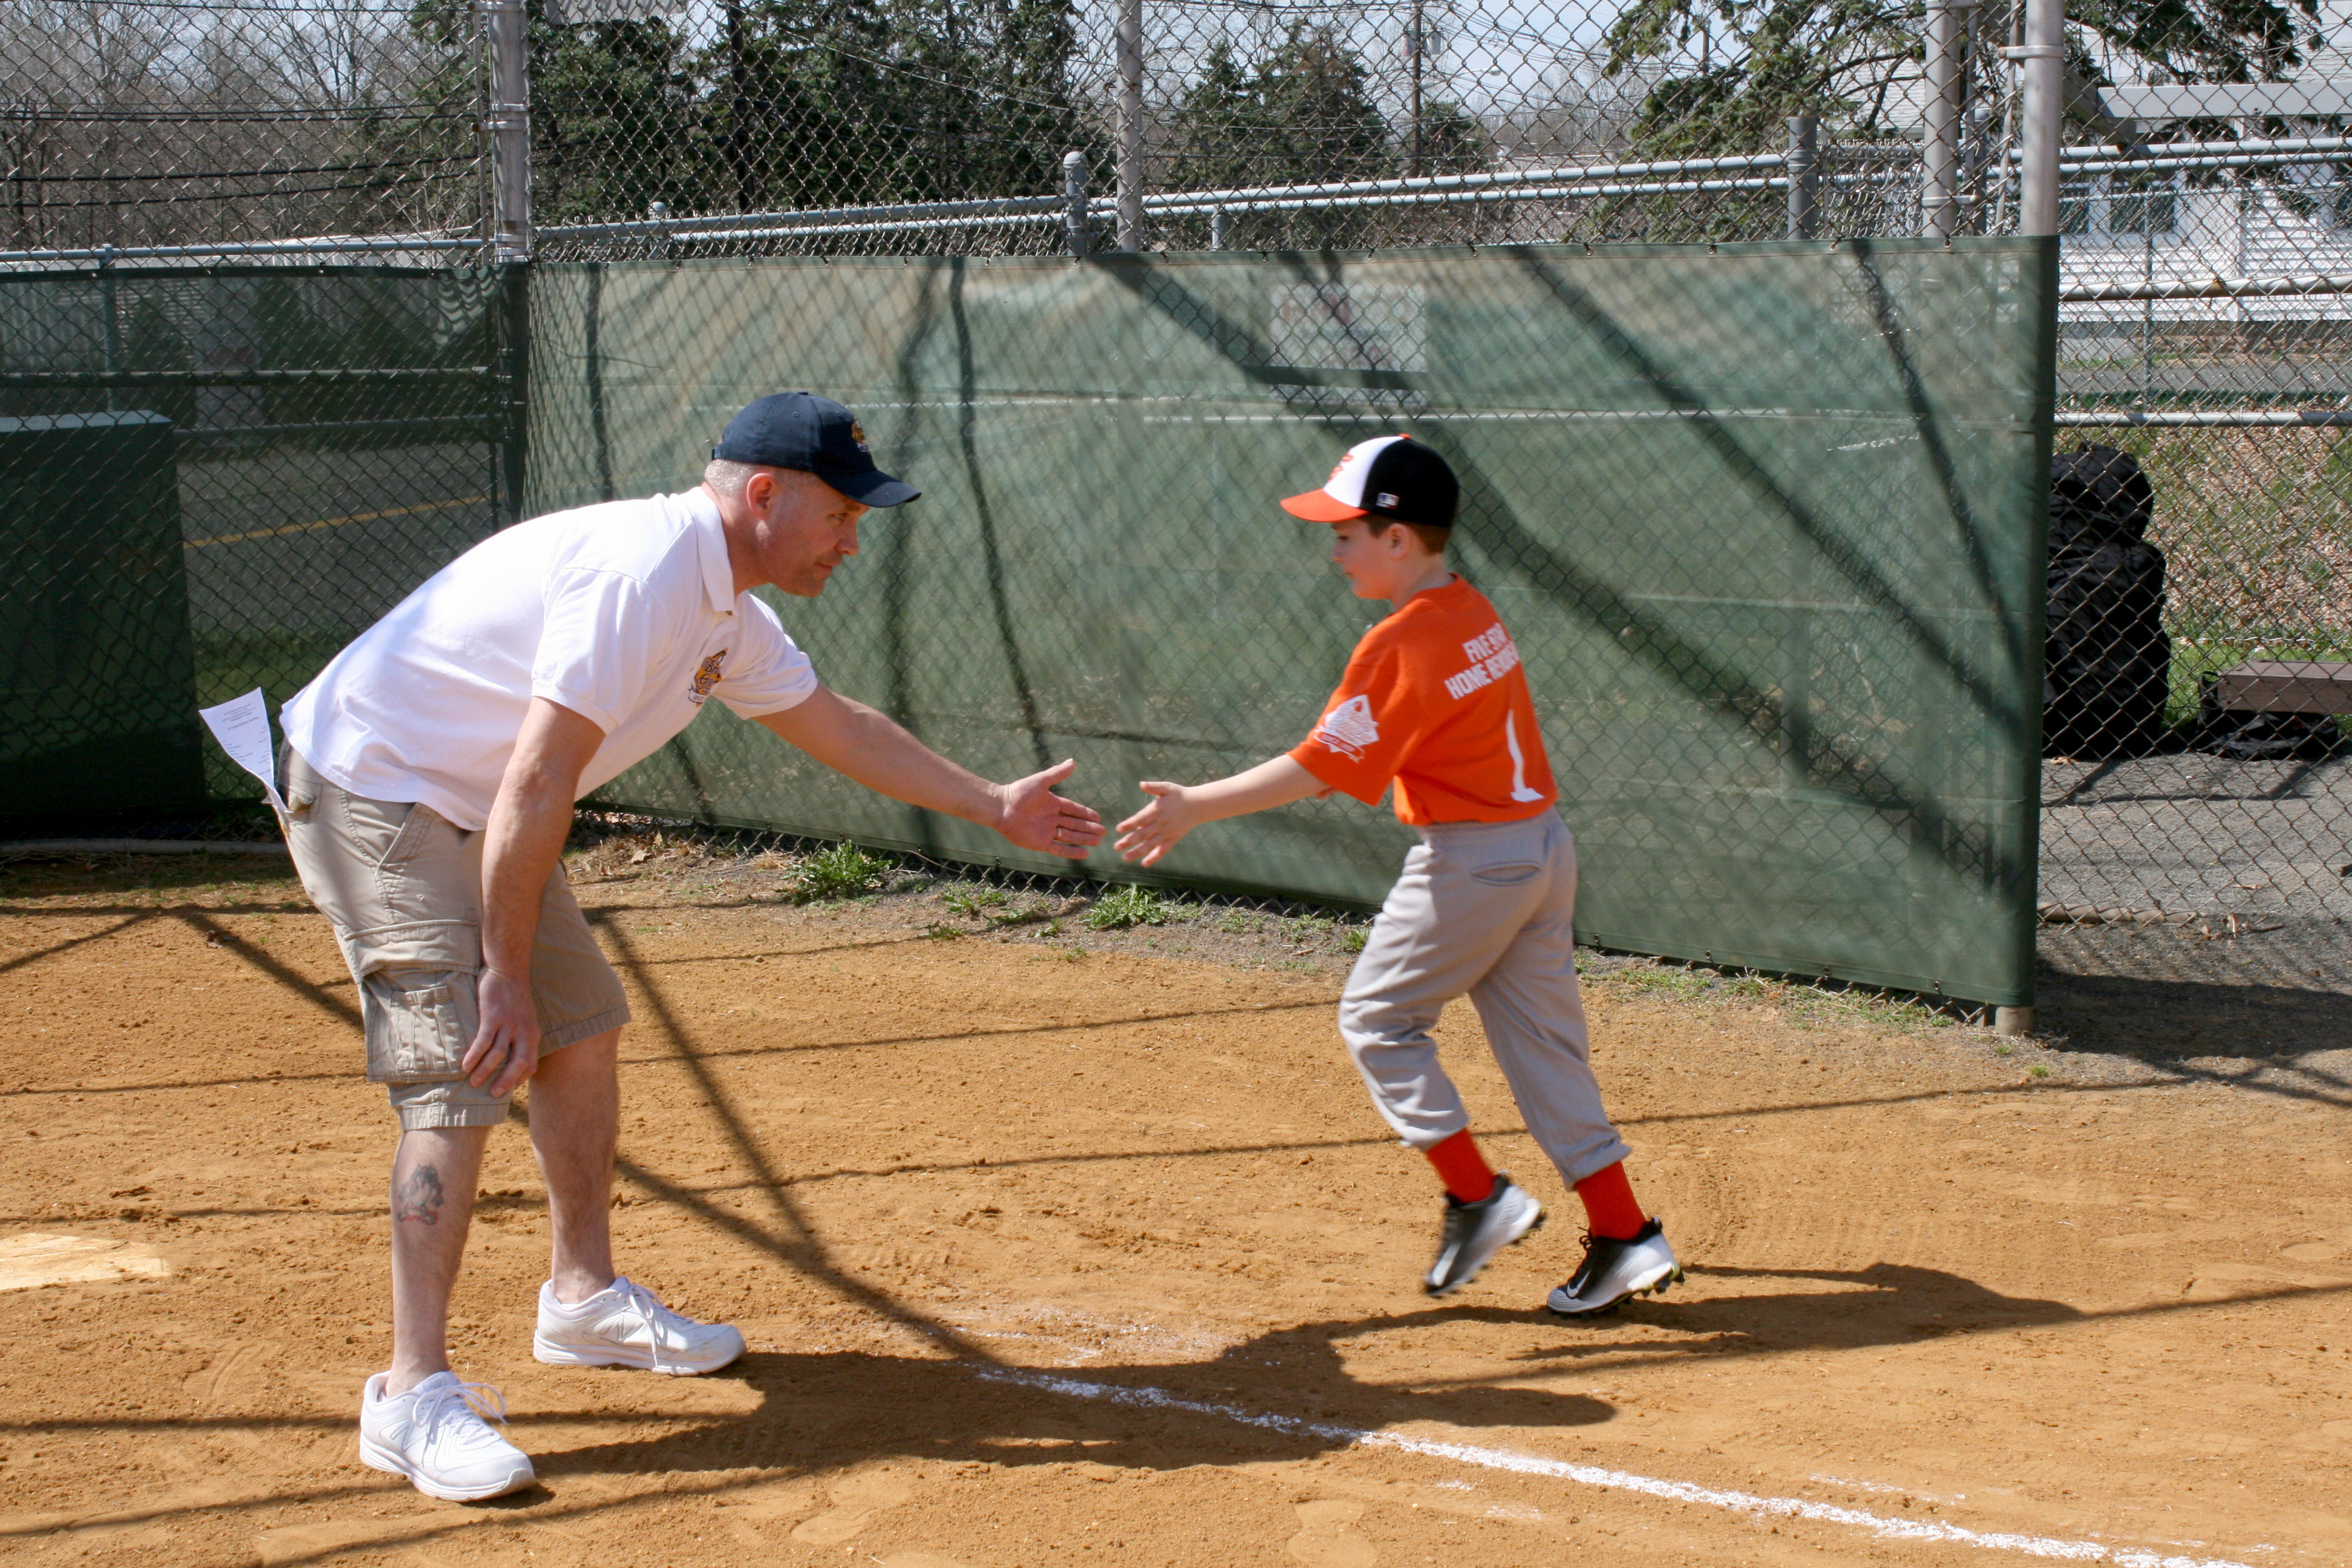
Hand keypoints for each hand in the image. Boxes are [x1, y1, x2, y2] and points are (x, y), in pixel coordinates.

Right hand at [463, 967, 540, 1095]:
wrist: (508, 970)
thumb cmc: (513, 996)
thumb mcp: (526, 1018)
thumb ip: (521, 1035)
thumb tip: (512, 1053)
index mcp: (533, 1034)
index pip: (531, 1064)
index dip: (520, 1079)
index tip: (508, 1089)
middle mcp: (524, 1032)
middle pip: (518, 1064)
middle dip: (505, 1081)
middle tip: (493, 1094)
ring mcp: (509, 1024)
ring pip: (498, 1055)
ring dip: (484, 1071)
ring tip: (474, 1082)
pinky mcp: (493, 1016)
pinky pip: (484, 1041)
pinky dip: (474, 1056)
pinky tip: (465, 1065)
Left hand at [993, 758, 1105, 858]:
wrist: (1001, 807)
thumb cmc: (1019, 792)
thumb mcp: (1041, 781)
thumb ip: (1057, 773)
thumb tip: (1073, 762)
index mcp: (1052, 803)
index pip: (1073, 810)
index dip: (1085, 813)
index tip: (1098, 817)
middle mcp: (1051, 818)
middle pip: (1074, 824)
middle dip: (1088, 828)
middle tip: (1103, 832)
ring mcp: (1046, 831)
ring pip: (1070, 836)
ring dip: (1083, 839)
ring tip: (1097, 842)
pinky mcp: (1040, 843)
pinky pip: (1059, 849)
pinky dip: (1071, 852)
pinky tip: (1084, 853)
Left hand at [1113, 780, 1204, 866]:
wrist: (1198, 805)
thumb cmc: (1179, 795)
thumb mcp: (1167, 787)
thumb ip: (1154, 787)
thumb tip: (1141, 784)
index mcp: (1158, 810)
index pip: (1141, 818)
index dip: (1130, 824)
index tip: (1118, 829)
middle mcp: (1161, 823)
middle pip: (1143, 834)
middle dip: (1129, 841)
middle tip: (1116, 847)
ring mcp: (1167, 833)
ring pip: (1151, 844)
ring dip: (1138, 852)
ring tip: (1125, 858)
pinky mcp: (1173, 839)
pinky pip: (1163, 850)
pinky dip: (1154, 857)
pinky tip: (1144, 863)